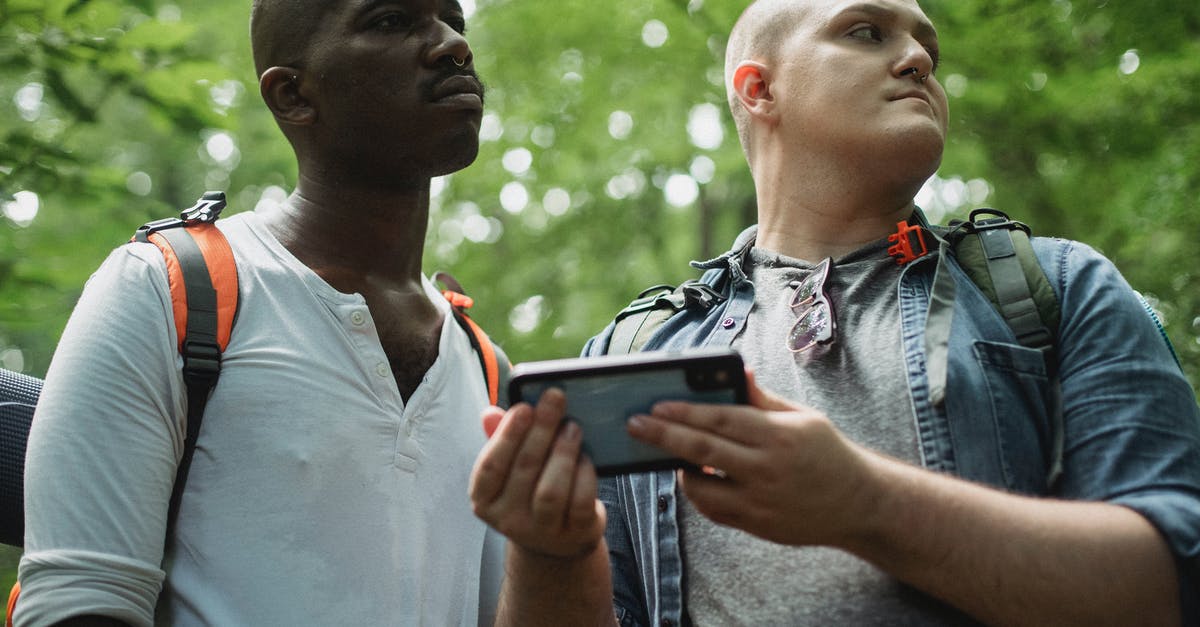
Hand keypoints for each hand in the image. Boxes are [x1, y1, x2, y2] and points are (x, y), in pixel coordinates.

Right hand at [469, 389, 606, 558]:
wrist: (558, 539)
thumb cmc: (530, 491)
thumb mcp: (511, 470)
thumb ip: (500, 440)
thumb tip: (490, 413)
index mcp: (485, 500)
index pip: (490, 466)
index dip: (507, 435)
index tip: (524, 407)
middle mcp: (508, 520)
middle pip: (524, 470)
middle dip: (541, 430)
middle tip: (556, 400)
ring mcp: (542, 532)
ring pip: (551, 491)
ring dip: (563, 452)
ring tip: (573, 427)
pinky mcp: (574, 534)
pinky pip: (580, 503)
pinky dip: (585, 475)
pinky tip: (586, 457)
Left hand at [626, 370, 880, 547]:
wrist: (858, 503)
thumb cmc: (825, 452)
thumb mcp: (802, 417)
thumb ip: (763, 399)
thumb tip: (739, 372)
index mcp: (779, 435)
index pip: (721, 419)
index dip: (684, 412)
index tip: (655, 406)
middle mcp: (768, 469)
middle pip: (702, 450)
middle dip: (663, 436)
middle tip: (635, 425)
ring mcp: (761, 501)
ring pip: (701, 487)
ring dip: (678, 469)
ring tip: (669, 454)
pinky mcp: (758, 526)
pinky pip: (714, 511)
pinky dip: (698, 493)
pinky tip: (694, 478)